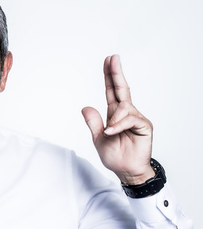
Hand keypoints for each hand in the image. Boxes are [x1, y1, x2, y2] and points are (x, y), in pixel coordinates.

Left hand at [82, 55, 154, 184]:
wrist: (126, 171)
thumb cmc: (115, 156)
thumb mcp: (98, 139)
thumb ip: (93, 123)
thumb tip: (85, 107)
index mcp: (114, 114)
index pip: (112, 92)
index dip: (110, 77)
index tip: (108, 61)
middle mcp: (126, 113)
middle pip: (122, 89)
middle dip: (116, 73)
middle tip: (113, 58)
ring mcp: (136, 118)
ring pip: (123, 107)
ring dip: (114, 119)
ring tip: (110, 132)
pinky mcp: (144, 126)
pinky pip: (130, 118)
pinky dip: (119, 124)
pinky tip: (113, 132)